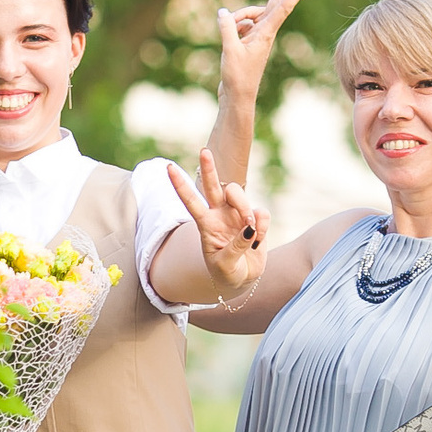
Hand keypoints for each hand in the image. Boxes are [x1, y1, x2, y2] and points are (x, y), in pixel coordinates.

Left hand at [167, 149, 270, 299]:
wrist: (242, 280)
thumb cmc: (226, 273)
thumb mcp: (224, 265)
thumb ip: (235, 247)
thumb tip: (249, 228)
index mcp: (205, 224)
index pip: (190, 201)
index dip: (180, 185)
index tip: (169, 168)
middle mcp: (220, 214)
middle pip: (213, 186)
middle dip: (209, 168)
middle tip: (204, 151)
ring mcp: (238, 215)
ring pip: (240, 195)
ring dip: (245, 209)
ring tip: (250, 232)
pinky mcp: (256, 220)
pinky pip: (261, 213)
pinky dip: (263, 227)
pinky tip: (257, 241)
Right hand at [218, 0, 316, 92]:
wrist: (237, 96)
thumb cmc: (237, 76)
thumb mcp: (230, 51)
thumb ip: (227, 28)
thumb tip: (223, 12)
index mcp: (266, 33)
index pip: (283, 6)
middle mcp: (265, 31)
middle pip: (276, 3)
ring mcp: (257, 35)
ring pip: (249, 14)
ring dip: (238, 17)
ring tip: (230, 35)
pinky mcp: (248, 40)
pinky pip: (239, 24)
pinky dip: (231, 26)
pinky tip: (228, 40)